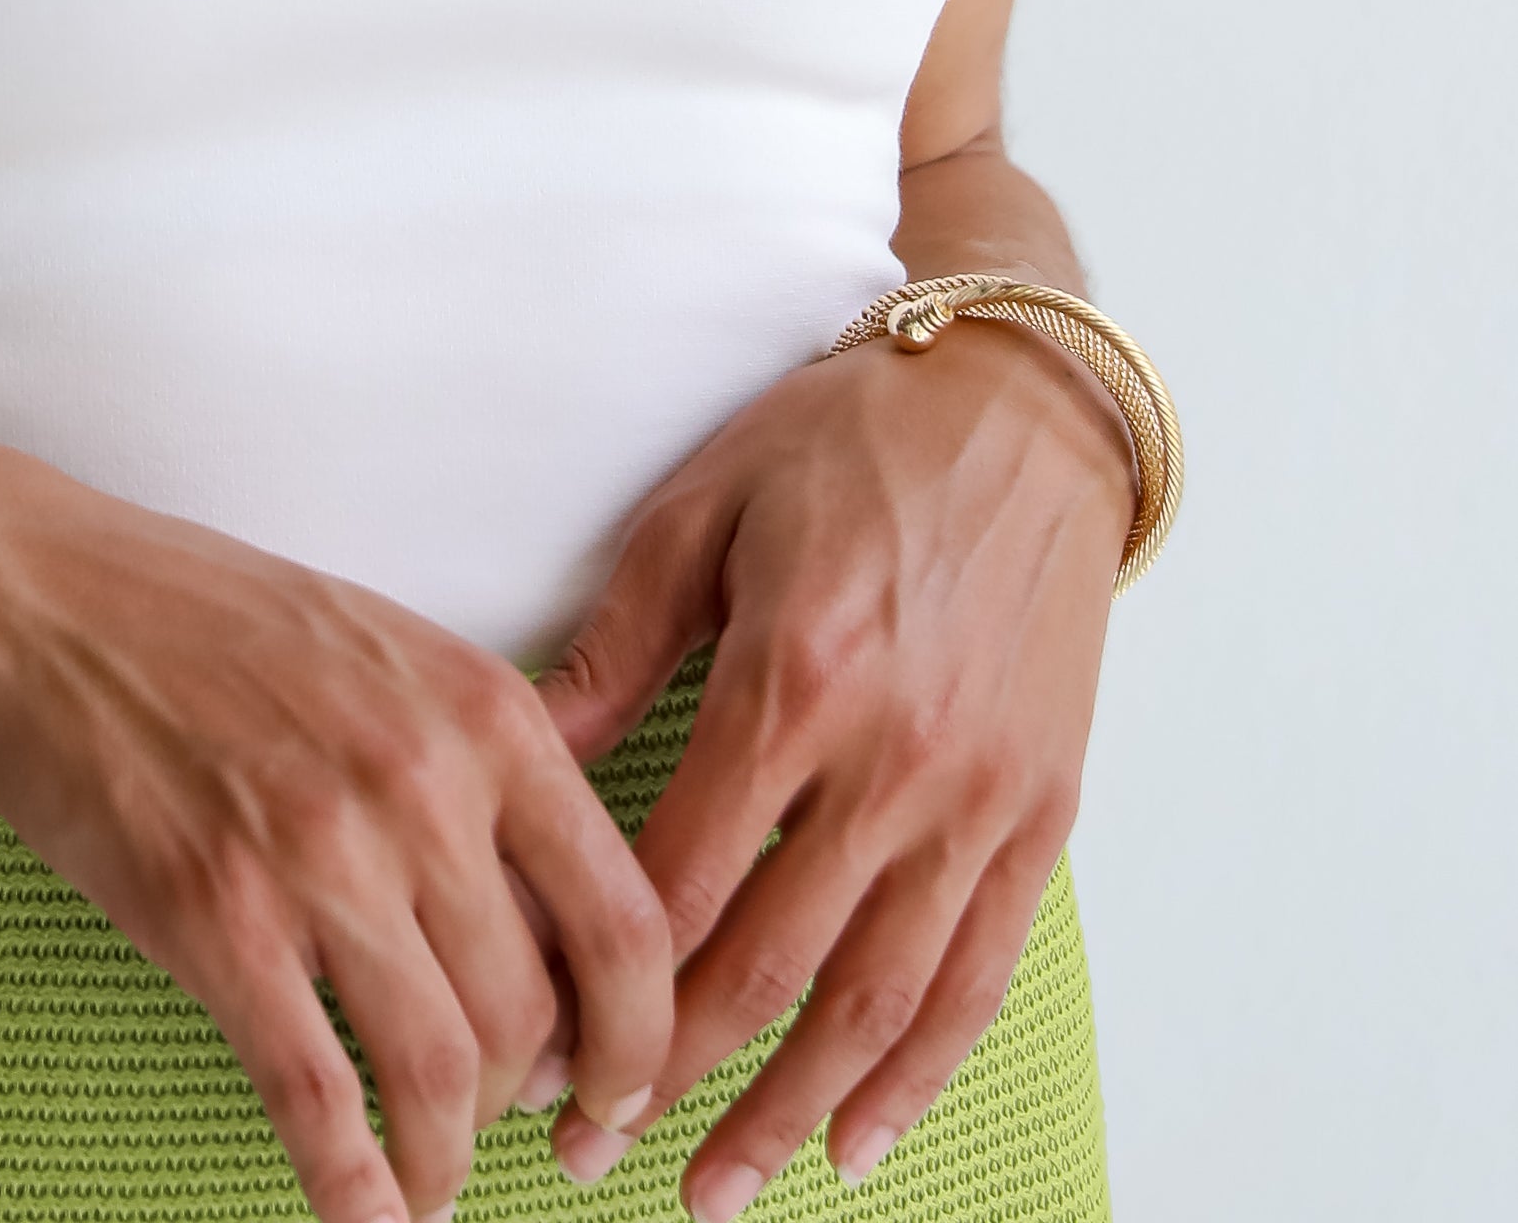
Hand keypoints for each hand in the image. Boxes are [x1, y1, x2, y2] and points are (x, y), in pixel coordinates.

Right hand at [0, 437, 674, 1222]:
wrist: (30, 593)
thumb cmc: (201, 617)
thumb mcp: (383, 651)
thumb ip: (477, 767)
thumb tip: (548, 925)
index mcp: (481, 712)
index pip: (624, 917)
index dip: (642, 1036)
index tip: (621, 1089)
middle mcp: (421, 785)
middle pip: (536, 1015)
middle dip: (536, 1106)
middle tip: (514, 1135)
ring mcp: (318, 856)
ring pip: (443, 1073)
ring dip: (447, 1159)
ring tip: (432, 1180)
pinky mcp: (216, 921)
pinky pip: (319, 1101)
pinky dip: (353, 1189)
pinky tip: (360, 1213)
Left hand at [533, 323, 1131, 1210]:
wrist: (1023, 404)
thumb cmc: (843, 439)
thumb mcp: (700, 512)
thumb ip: (610, 651)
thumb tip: (510, 760)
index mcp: (791, 680)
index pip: (677, 882)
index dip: (599, 984)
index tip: (535, 1050)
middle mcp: (891, 758)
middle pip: (768, 965)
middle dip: (673, 1076)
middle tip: (594, 1153)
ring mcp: (976, 797)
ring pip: (876, 1000)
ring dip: (790, 1113)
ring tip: (715, 1190)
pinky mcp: (1039, 815)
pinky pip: (976, 977)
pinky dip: (918, 1076)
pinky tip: (857, 1143)